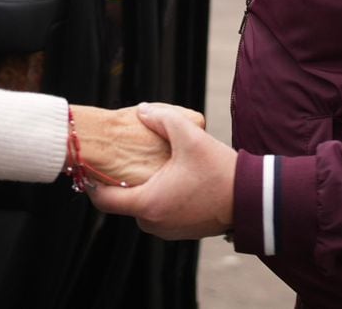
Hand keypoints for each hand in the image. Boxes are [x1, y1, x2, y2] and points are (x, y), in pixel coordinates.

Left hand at [90, 103, 236, 240]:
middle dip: (123, 179)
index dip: (92, 181)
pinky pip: (158, 212)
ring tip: (149, 164)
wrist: (250, 199)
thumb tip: (142, 111)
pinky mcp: (180, 231)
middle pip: (123, 202)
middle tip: (124, 157)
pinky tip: (168, 177)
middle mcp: (153, 223)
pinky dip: (158, 197)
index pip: (104, 199)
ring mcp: (167, 231)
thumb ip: (162, 119)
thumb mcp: (190, 137)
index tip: (91, 164)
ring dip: (143, 188)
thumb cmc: (219, 171)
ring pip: (142, 206)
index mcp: (148, 204)